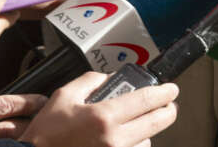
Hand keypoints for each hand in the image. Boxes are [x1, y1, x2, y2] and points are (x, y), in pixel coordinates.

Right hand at [0, 93, 45, 146]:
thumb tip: (2, 104)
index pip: (1, 105)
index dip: (26, 102)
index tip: (41, 100)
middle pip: (8, 127)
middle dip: (30, 121)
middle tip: (47, 116)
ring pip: (3, 143)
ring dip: (21, 138)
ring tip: (37, 131)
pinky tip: (15, 144)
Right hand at [20, 71, 178, 146]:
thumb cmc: (46, 134)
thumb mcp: (65, 96)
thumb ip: (91, 80)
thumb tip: (111, 77)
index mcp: (104, 117)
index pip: (148, 100)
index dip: (165, 92)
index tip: (171, 89)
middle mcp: (115, 139)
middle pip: (158, 122)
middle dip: (167, 110)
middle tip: (166, 104)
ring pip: (148, 141)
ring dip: (147, 130)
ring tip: (137, 124)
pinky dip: (135, 145)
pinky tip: (125, 139)